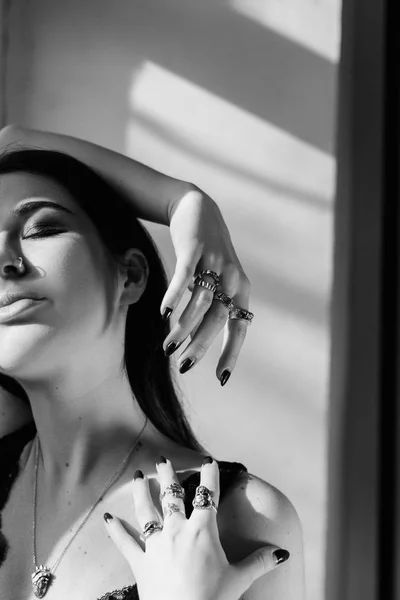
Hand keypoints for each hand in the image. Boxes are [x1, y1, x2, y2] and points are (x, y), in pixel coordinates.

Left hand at [104, 457, 288, 599]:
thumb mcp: (238, 580)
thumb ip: (259, 562)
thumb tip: (280, 553)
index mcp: (203, 531)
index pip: (207, 495)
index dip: (209, 475)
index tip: (209, 460)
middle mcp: (177, 531)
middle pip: (171, 495)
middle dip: (168, 475)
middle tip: (163, 460)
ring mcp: (156, 545)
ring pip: (146, 510)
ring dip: (140, 491)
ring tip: (137, 476)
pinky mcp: (140, 562)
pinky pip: (125, 542)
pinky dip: (115, 530)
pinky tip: (106, 517)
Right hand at [161, 189, 251, 384]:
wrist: (198, 210)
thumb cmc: (206, 256)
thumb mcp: (213, 283)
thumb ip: (208, 311)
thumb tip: (194, 343)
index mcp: (240, 290)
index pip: (240, 328)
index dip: (231, 353)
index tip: (220, 379)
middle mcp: (232, 278)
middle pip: (219, 319)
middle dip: (201, 345)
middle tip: (183, 366)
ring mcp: (214, 263)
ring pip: (200, 302)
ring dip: (183, 327)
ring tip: (167, 347)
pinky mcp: (194, 249)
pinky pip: (184, 276)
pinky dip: (174, 295)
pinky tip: (163, 312)